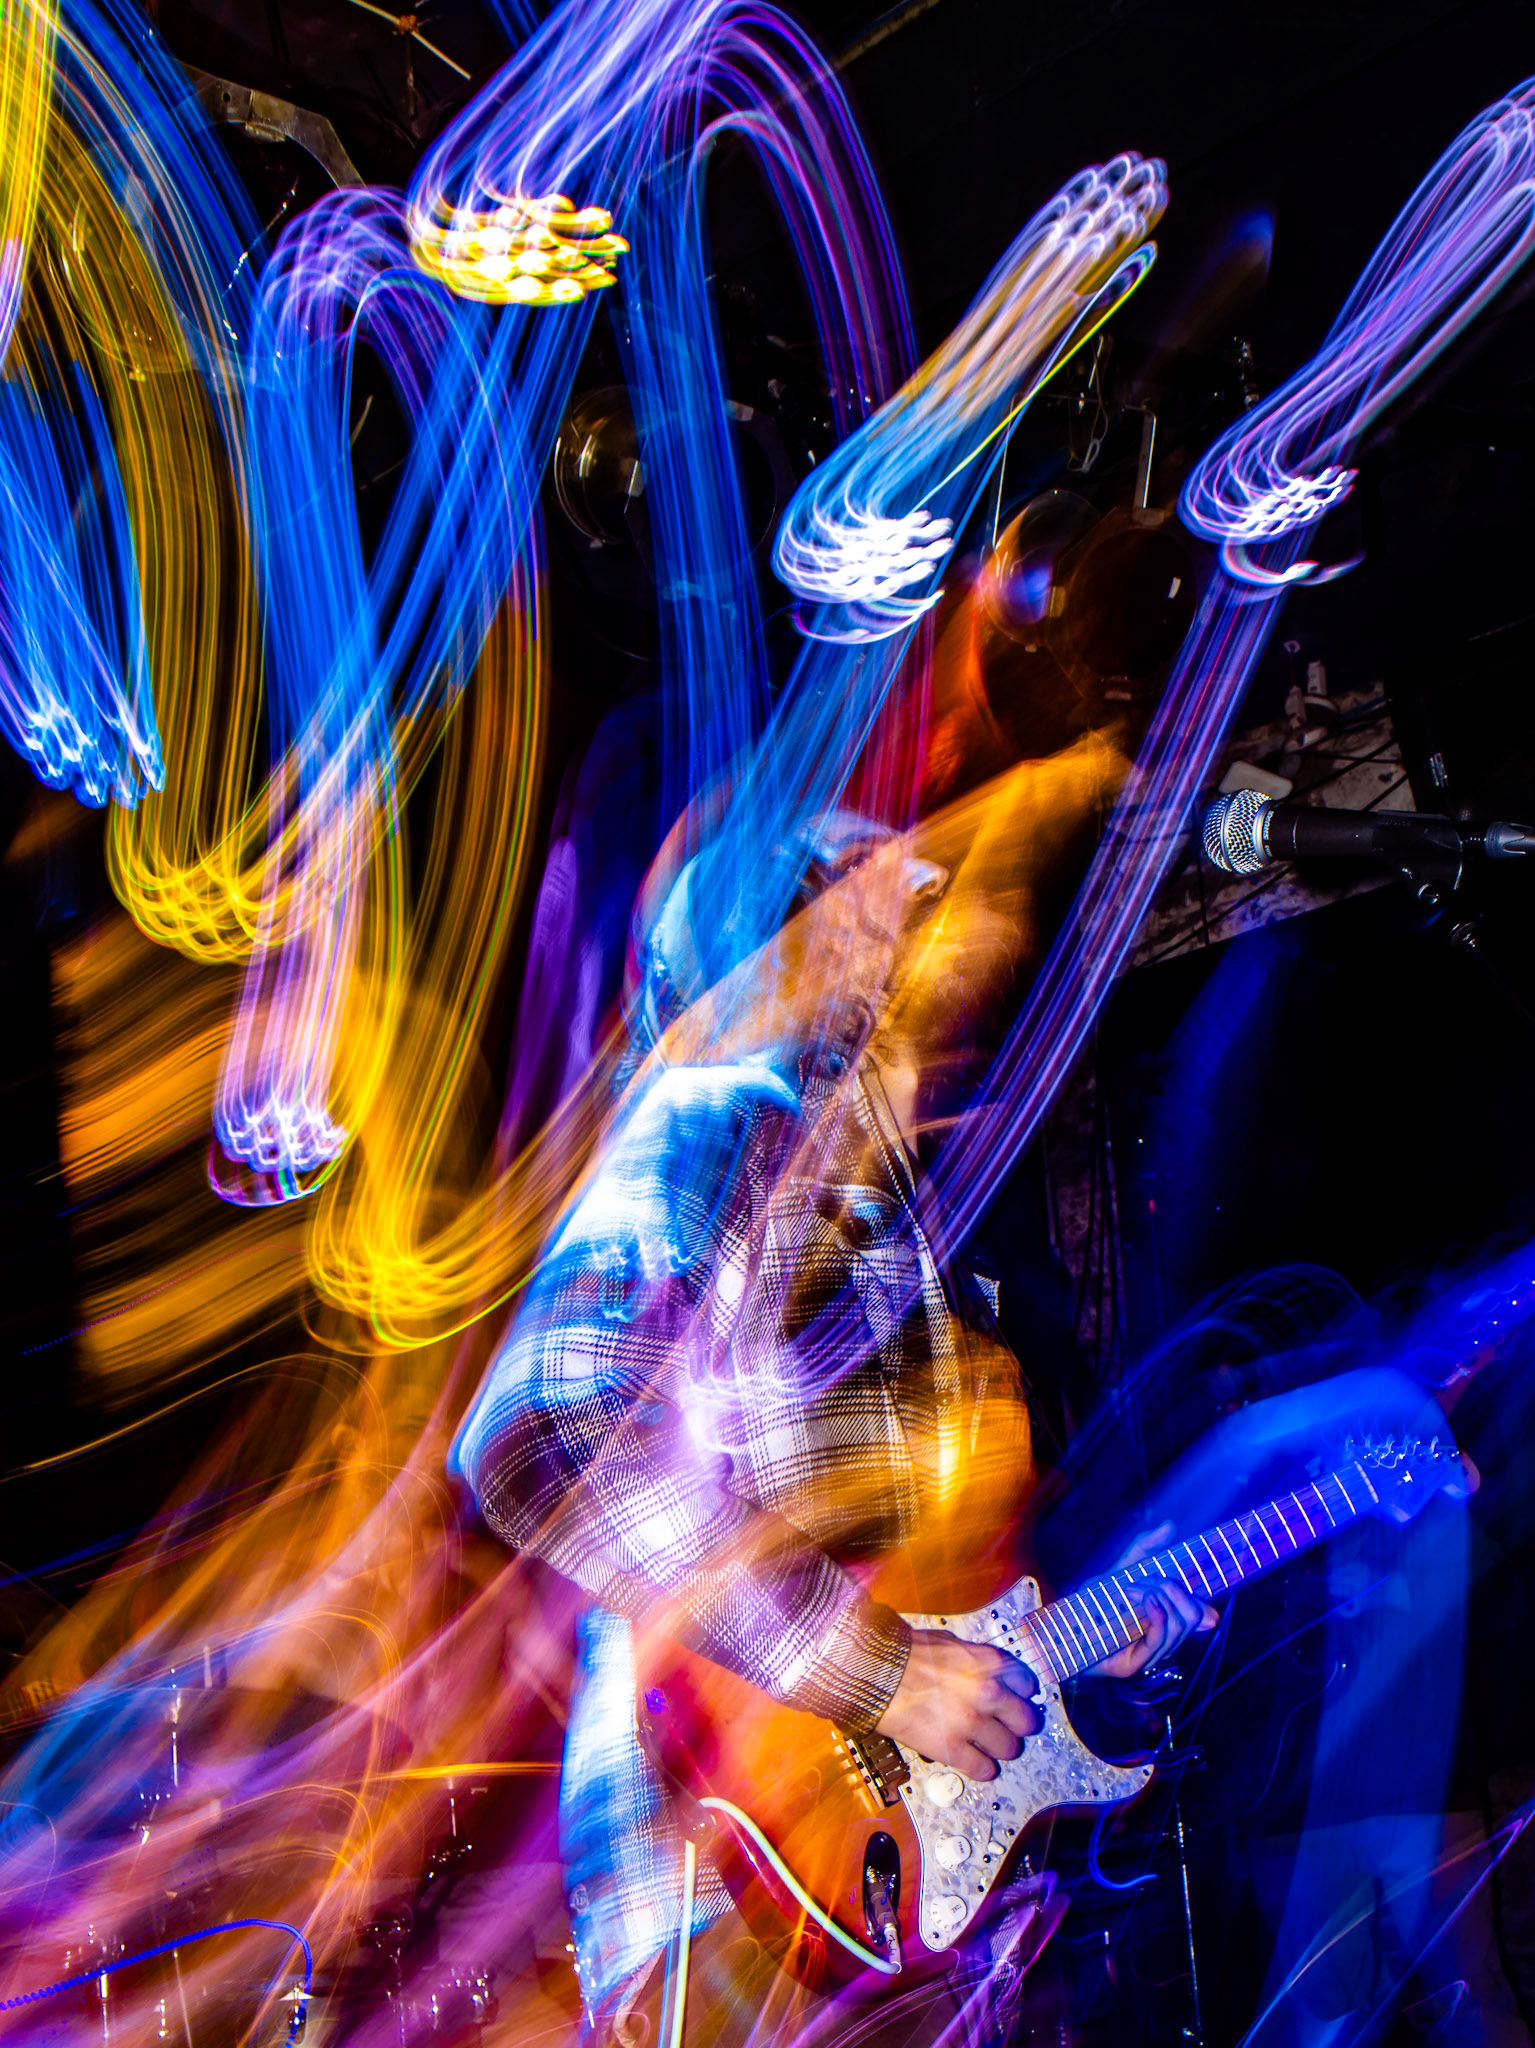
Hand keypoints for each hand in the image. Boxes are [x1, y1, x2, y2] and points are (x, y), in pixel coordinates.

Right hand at [876, 1627, 1041, 1779]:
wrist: (877, 1671)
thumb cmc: (906, 1654)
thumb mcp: (951, 1644)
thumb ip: (975, 1661)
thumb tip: (983, 1673)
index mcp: (989, 1663)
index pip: (1027, 1685)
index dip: (1021, 1695)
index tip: (1016, 1701)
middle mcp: (988, 1693)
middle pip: (1026, 1721)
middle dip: (1018, 1726)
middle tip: (1010, 1728)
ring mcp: (972, 1723)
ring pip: (1009, 1749)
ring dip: (1000, 1749)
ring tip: (990, 1747)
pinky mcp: (952, 1748)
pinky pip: (983, 1769)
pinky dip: (983, 1769)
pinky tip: (977, 1764)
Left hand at [1087, 1522, 1216, 1680]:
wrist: (1061, 1626)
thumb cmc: (1091, 1601)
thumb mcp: (1119, 1569)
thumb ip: (1144, 1548)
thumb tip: (1170, 1525)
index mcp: (1164, 1621)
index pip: (1201, 1614)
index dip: (1207, 1601)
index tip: (1211, 1578)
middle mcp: (1162, 1639)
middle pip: (1196, 1615)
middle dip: (1176, 1588)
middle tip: (1145, 1580)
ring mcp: (1152, 1654)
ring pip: (1181, 1624)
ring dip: (1161, 1595)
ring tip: (1133, 1588)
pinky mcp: (1137, 1663)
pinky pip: (1162, 1637)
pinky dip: (1158, 1613)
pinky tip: (1144, 1598)